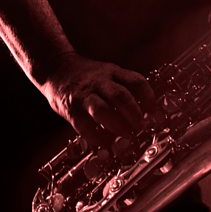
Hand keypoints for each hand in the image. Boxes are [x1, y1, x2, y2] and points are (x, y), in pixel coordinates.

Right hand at [39, 52, 154, 145]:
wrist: (56, 68)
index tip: (153, 111)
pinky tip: (105, 143)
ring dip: (117, 125)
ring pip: (102, 110)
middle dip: (134, 114)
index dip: (148, 97)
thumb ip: (124, 87)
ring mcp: (84, 96)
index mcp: (113, 73)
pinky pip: (84, 125)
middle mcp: (100, 82)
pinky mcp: (71, 109)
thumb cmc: (88, 76)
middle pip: (121, 96)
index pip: (136, 81)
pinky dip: (96, 137)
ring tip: (127, 136)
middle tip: (141, 126)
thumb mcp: (109, 74)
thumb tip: (147, 109)